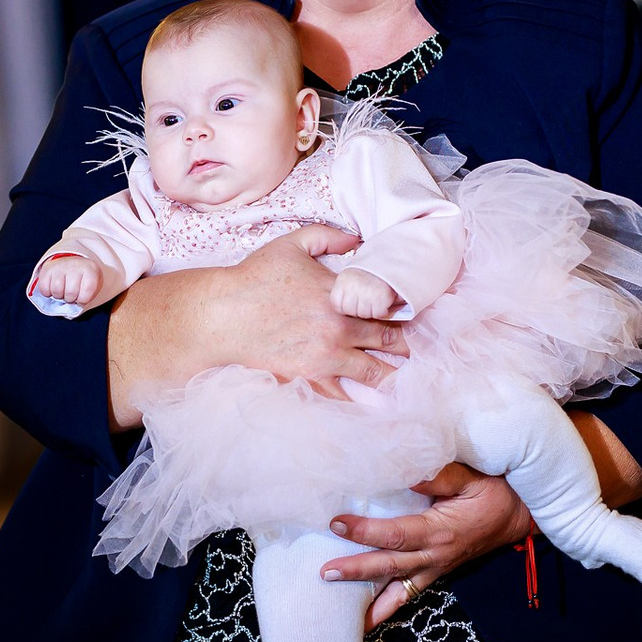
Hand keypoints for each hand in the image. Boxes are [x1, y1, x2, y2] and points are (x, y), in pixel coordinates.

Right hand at [35, 254, 101, 305]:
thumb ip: (87, 297)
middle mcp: (75, 265)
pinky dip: (47, 293)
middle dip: (70, 299)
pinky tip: (53, 288)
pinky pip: (44, 288)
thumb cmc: (83, 280)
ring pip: (57, 291)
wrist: (72, 263)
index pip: (87, 292)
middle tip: (71, 294)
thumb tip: (76, 306)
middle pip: (71, 293)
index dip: (83, 300)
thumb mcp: (92, 286)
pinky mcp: (47, 268)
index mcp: (90, 270)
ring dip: (59, 296)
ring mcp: (60, 266)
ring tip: (62, 291)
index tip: (82, 297)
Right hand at [106, 223, 409, 428]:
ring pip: (374, 372)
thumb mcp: (290, 244)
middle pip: (389, 342)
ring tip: (405, 381)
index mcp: (339, 295)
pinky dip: (359, 400)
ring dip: (392, 376)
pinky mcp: (308, 378)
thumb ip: (328, 236)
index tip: (414, 317)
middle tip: (418, 351)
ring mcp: (325, 357)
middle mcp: (339, 329)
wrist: (222, 316)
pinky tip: (371, 404)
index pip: (387, 306)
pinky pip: (342, 395)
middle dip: (406, 347)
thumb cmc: (253, 278)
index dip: (405, 312)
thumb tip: (357, 240)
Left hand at [321, 463, 535, 629]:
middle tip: (324, 573)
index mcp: (440, 531)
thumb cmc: (494, 491)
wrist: (518, 516)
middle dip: (356, 571)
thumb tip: (406, 473)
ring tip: (342, 616)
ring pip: (399, 590)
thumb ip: (439, 476)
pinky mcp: (436, 572)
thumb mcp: (470, 477)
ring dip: (370, 602)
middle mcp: (435, 556)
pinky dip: (389, 608)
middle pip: (389, 567)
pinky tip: (368, 620)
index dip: (365, 531)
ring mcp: (436, 568)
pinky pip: (410, 594)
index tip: (336, 523)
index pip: (396, 535)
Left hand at [331, 268, 399, 319]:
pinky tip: (382, 303)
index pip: (336, 305)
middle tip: (365, 302)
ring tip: (374, 301)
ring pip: (364, 314)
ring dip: (370, 311)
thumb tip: (342, 309)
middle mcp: (353, 287)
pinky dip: (381, 311)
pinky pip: (377, 314)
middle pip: (350, 311)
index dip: (344, 307)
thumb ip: (344, 293)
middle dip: (357, 310)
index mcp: (342, 281)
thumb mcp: (350, 278)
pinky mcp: (381, 298)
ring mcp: (367, 293)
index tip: (352, 302)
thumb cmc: (368, 274)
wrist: (389, 263)